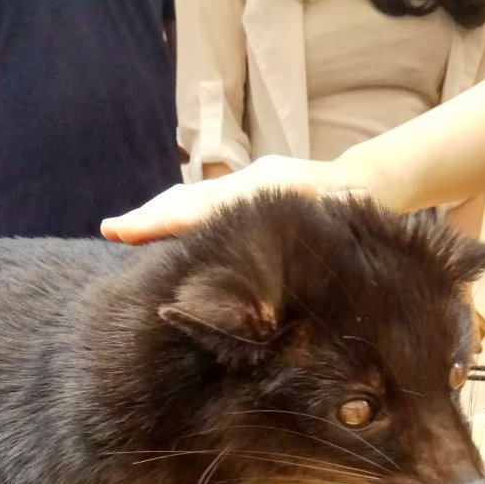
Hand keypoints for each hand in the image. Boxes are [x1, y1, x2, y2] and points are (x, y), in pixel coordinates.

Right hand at [101, 154, 370, 244]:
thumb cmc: (357, 220)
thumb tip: (264, 301)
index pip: (206, 208)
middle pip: (190, 197)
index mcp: (269, 191)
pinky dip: (177, 218)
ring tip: (121, 233)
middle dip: (150, 216)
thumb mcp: (336, 237)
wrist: (374, 185)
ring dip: (158, 216)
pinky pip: (205, 204)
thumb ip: (302, 256)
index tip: (129, 233)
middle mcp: (251, 182)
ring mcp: (247, 185)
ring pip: (194, 198)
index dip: (168, 222)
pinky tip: (157, 235)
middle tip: (111, 231)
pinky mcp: (246, 194)